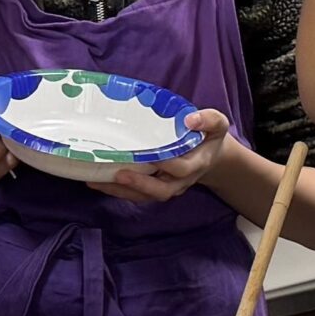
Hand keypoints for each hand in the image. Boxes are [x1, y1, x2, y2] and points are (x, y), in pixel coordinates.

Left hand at [98, 108, 227, 204]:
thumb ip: (209, 120)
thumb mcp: (217, 124)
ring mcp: (167, 187)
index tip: (152, 155)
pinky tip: (97, 181)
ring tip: (96, 181)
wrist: (210, 156)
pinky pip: (136, 194)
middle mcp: (181, 181)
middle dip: (139, 185)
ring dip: (120, 191)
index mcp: (196, 164)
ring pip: (144, 196)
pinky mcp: (155, 187)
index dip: (167, 165)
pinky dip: (116, 190)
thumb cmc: (209, 137)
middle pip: (160, 190)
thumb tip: (190, 119)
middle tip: (118, 174)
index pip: (181, 169)